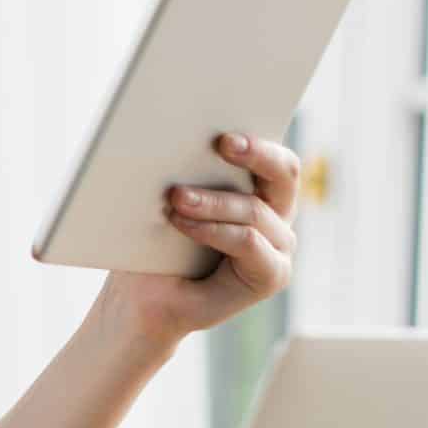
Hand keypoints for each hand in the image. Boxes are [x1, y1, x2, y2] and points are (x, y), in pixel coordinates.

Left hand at [98, 132, 298, 344]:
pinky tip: (183, 223)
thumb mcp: (171, 196)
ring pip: (255, 210)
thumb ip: (188, 168)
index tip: (223, 129)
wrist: (143, 297)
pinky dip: (214, 230)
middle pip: (284, 173)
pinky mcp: (273, 274)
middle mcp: (277, 214)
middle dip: (256, 153)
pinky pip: (249, 242)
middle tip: (221, 143)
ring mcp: (279, 245)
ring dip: (213, 201)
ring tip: (177, 197)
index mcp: (258, 187)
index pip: (273, 154)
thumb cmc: (155, 242)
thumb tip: (183, 131)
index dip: (255, 138)